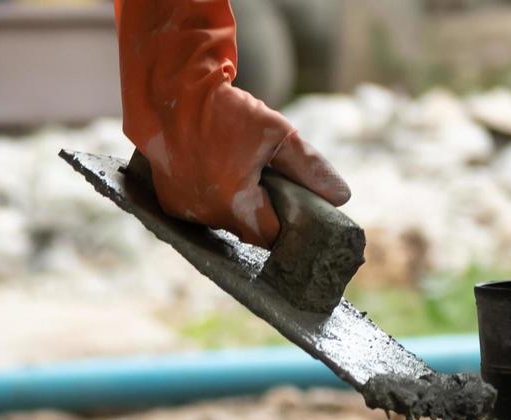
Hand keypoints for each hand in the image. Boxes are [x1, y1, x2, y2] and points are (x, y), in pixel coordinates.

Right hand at [115, 0, 347, 246]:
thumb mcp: (277, 132)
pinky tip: (218, 173)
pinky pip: (202, 211)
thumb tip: (340, 196)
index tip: (295, 203)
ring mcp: (185, 211)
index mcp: (234, 203)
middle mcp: (206, 216)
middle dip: (262, 211)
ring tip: (241, 172)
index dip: (286, 221)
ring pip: (224, 222)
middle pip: (248, 230)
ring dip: (237, 206)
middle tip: (270, 181)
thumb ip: (309, 167)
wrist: (172, 93)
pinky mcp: (170, 202)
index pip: (272, 235)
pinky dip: (213, 199)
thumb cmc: (226, 111)